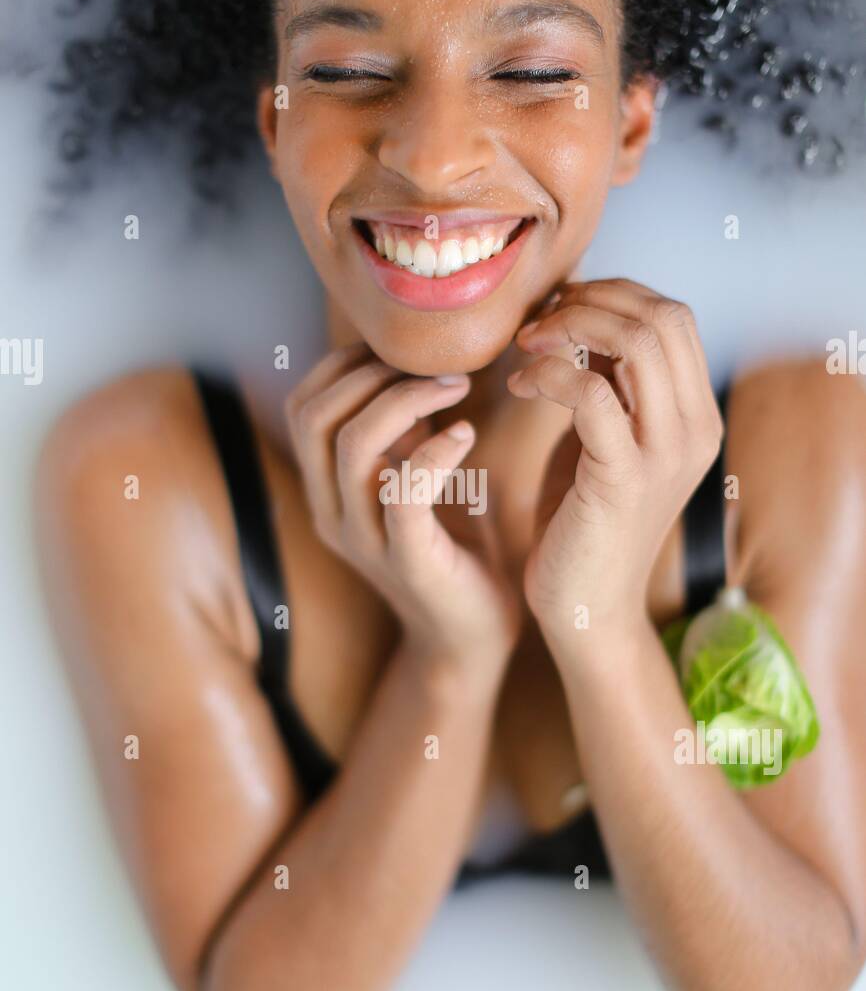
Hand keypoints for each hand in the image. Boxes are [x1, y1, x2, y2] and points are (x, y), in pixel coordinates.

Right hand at [286, 342, 521, 669]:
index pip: (303, 408)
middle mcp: (332, 514)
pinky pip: (403, 492)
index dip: (344, 366)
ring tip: (456, 388)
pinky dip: (435, 451)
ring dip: (406, 401)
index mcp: (327, 492)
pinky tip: (467, 436)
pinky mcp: (407, 560)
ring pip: (353, 447)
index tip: (401, 352)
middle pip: (315, 417)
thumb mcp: (415, 483)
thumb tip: (407, 369)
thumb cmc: (452, 552)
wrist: (471, 638)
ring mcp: (365, 540)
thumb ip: (401, 438)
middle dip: (372, 375)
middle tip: (435, 367)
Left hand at [506, 279, 723, 648]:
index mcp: (696, 415)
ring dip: (571, 326)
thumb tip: (578, 316)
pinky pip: (589, 391)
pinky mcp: (623, 477)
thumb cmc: (584, 522)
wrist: (587, 611)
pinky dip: (549, 373)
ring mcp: (665, 453)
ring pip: (636, 341)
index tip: (558, 310)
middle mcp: (695, 429)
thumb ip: (607, 384)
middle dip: (592, 301)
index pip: (672, 316)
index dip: (612, 295)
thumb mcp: (603, 440)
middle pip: (662, 316)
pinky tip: (519, 386)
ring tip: (527, 346)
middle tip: (539, 323)